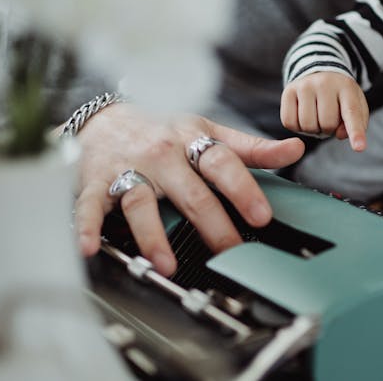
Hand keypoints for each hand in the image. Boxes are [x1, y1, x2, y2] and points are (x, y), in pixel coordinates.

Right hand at [73, 103, 304, 274]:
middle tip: (231, 250)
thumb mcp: (209, 131)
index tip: (262, 215)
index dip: (243, 189)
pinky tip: (90, 247)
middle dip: (213, 223)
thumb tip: (296, 150)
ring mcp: (128, 169)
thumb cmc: (164, 128)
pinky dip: (87, 226)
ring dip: (152, 234)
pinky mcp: (96, 183)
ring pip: (141, 202)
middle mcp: (162, 155)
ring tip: (167, 264)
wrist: (105, 117)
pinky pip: (90, 205)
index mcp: (192, 140)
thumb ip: (252, 148)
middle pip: (190, 191)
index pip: (222, 163)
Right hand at [280, 72, 368, 150]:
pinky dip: (297, 126)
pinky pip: (289, 122)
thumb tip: (340, 134)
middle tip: (328, 118)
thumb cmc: (340, 97)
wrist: (319, 73)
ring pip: (307, 125)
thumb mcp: (356, 106)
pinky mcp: (288, 91)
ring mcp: (305, 85)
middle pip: (327, 124)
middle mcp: (325, 83)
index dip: (356, 132)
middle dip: (329, 129)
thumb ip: (357, 124)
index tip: (359, 148)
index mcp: (347, 88)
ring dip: (313, 129)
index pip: (352, 113)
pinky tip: (302, 115)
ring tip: (316, 116)